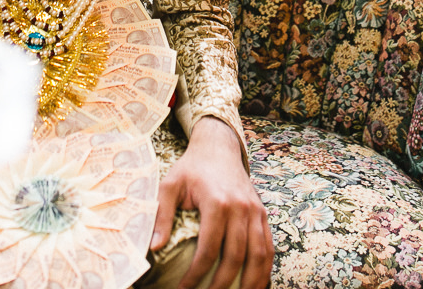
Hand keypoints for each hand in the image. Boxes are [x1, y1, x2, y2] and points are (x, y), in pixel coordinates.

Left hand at [152, 118, 272, 288]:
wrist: (218, 147)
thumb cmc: (191, 168)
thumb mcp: (170, 185)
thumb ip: (161, 215)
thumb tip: (153, 246)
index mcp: (217, 202)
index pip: (209, 249)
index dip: (196, 274)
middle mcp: (240, 208)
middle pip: (235, 257)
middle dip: (222, 284)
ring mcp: (255, 211)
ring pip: (259, 254)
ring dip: (251, 281)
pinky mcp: (262, 213)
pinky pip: (269, 245)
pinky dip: (265, 268)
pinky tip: (257, 284)